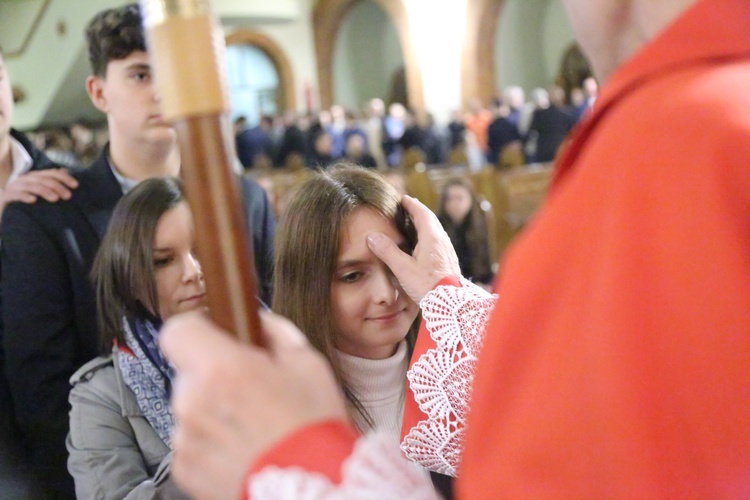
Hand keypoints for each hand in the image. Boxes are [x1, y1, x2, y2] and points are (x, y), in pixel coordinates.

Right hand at [0, 169, 77, 216]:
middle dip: (57, 186)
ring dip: (45, 191)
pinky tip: (33, 201)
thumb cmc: (27, 203)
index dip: (64, 178)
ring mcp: (15, 187)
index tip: (76, 186)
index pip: (51, 173)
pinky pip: (16, 195)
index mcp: (35, 177)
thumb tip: (65, 171)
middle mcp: (25, 179)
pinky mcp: (6, 197)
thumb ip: (51, 183)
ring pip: (32, 186)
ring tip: (55, 199)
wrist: (5, 213)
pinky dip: (24, 196)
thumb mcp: (41, 193)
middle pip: (44, 179)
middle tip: (68, 196)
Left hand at [160, 311, 348, 499]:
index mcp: (221, 368)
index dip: (196, 329)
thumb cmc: (312, 427)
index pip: (177, 330)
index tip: (215, 336)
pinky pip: (191, 442)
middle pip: (188, 372)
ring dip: (212, 411)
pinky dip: (211, 443)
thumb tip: (257, 320)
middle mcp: (192, 401)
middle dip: (213, 375)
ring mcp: (185, 439)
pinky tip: (244, 449)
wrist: (310, 490)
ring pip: (189, 408)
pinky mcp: (184, 470)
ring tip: (253, 427)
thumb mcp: (308, 364)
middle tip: (251, 389)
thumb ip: (276, 332)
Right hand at [367, 195, 460, 302]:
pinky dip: (430, 236)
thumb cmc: (428, 286)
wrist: (451, 304)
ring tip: (415, 223)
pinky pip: (439, 241)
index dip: (412, 204)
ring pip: (436, 230)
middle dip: (419, 211)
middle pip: (431, 220)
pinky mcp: (449, 261)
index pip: (422, 214)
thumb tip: (372, 237)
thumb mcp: (403, 269)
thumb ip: (387, 252)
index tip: (404, 198)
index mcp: (432, 238)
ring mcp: (447, 251)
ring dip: (426, 224)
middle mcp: (442, 241)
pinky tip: (425, 245)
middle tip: (409, 207)